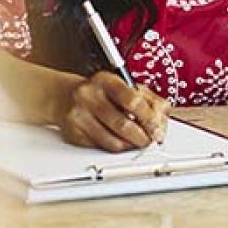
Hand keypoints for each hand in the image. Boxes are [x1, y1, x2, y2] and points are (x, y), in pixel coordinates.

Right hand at [55, 72, 170, 151]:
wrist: (65, 96)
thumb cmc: (102, 92)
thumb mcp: (126, 86)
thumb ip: (149, 100)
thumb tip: (162, 122)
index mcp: (107, 80)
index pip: (132, 100)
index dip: (149, 118)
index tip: (158, 129)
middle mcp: (89, 95)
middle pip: (123, 124)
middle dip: (142, 137)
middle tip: (150, 140)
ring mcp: (79, 115)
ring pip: (112, 140)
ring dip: (130, 145)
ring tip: (137, 142)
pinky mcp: (73, 133)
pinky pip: (101, 147)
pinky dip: (116, 148)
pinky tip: (121, 141)